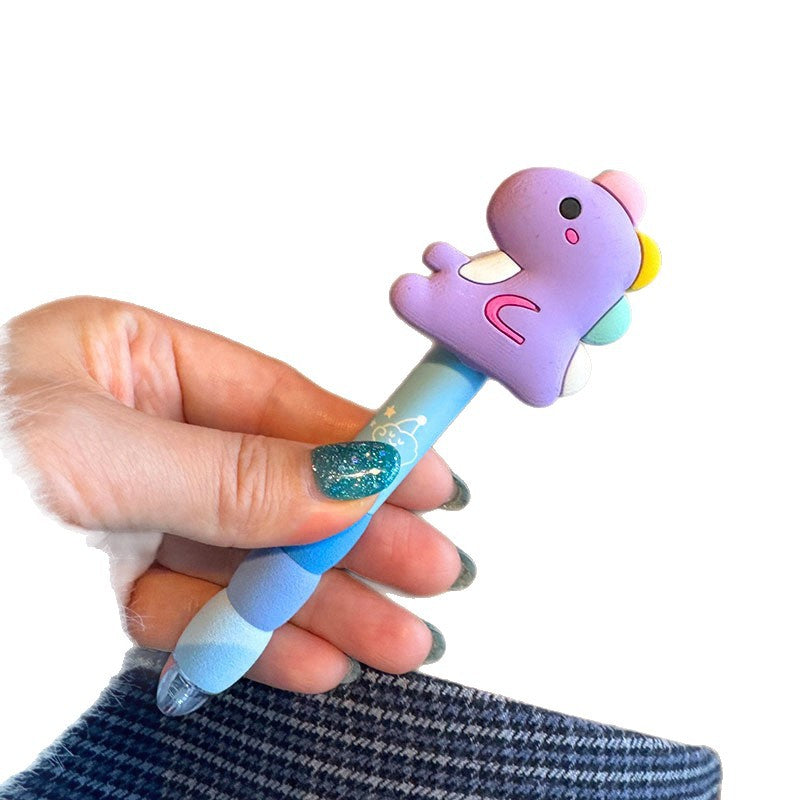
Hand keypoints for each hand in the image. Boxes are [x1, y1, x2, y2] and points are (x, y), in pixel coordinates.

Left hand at [0, 296, 471, 692]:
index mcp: (126, 359)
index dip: (358, 444)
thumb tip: (355, 476)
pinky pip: (200, 613)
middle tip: (434, 569)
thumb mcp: (96, 460)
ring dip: (324, 604)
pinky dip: (257, 641)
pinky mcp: (105, 591)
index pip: (273, 399)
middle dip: (357, 536)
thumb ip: (234, 474)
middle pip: (274, 485)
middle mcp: (134, 432)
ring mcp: (123, 514)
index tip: (429, 477)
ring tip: (398, 638)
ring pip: (247, 559)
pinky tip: (319, 658)